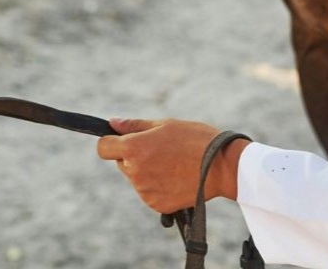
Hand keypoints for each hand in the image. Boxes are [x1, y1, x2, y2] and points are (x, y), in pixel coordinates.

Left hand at [95, 118, 248, 213]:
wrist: (224, 168)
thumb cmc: (195, 140)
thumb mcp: (165, 125)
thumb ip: (134, 126)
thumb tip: (113, 123)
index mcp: (134, 149)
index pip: (103, 148)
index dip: (111, 143)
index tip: (121, 141)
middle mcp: (135, 172)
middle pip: (121, 163)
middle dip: (133, 156)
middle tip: (160, 151)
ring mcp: (145, 191)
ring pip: (136, 178)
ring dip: (146, 171)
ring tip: (173, 164)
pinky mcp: (157, 205)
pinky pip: (148, 193)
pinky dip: (158, 187)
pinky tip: (176, 178)